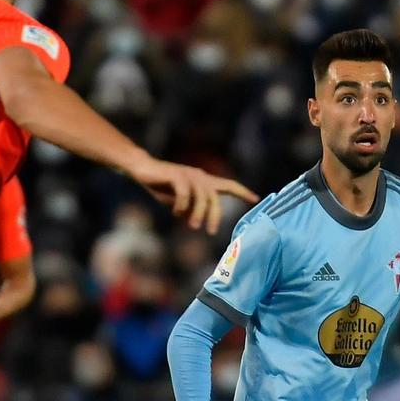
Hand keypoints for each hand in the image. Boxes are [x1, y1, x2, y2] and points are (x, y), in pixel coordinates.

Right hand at [126, 158, 257, 234]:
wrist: (143, 169)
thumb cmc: (161, 185)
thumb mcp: (178, 202)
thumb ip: (189, 210)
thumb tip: (195, 222)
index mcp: (204, 182)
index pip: (228, 185)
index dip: (242, 192)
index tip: (256, 199)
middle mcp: (200, 176)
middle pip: (215, 198)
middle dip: (215, 216)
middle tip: (211, 231)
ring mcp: (189, 174)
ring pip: (201, 197)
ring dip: (198, 214)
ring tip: (193, 227)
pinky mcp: (177, 174)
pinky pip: (185, 193)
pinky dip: (182, 205)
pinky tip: (176, 212)